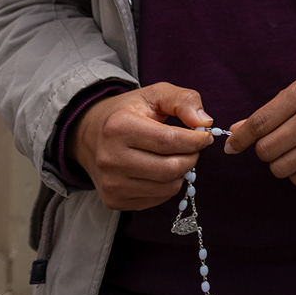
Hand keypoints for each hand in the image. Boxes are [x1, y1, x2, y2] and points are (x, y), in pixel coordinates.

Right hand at [72, 83, 214, 210]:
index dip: (195, 140)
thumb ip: (184, 100)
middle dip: (192, 157)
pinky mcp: (114, 200)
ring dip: (182, 172)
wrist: (90, 135)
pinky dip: (168, 185)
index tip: (205, 136)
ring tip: (175, 156)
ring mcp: (111, 184)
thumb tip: (205, 122)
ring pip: (167, 187)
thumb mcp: (155, 94)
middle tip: (193, 147)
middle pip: (170, 168)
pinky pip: (157, 199)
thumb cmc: (128, 112)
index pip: (168, 141)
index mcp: (118, 127)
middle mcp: (110, 159)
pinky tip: (161, 169)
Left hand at [224, 70, 295, 185]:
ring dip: (278, 162)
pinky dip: (295, 171)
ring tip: (289, 149)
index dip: (240, 138)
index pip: (260, 123)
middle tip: (272, 141)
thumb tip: (236, 132)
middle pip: (266, 150)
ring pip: (280, 168)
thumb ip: (268, 113)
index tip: (231, 147)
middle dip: (262, 149)